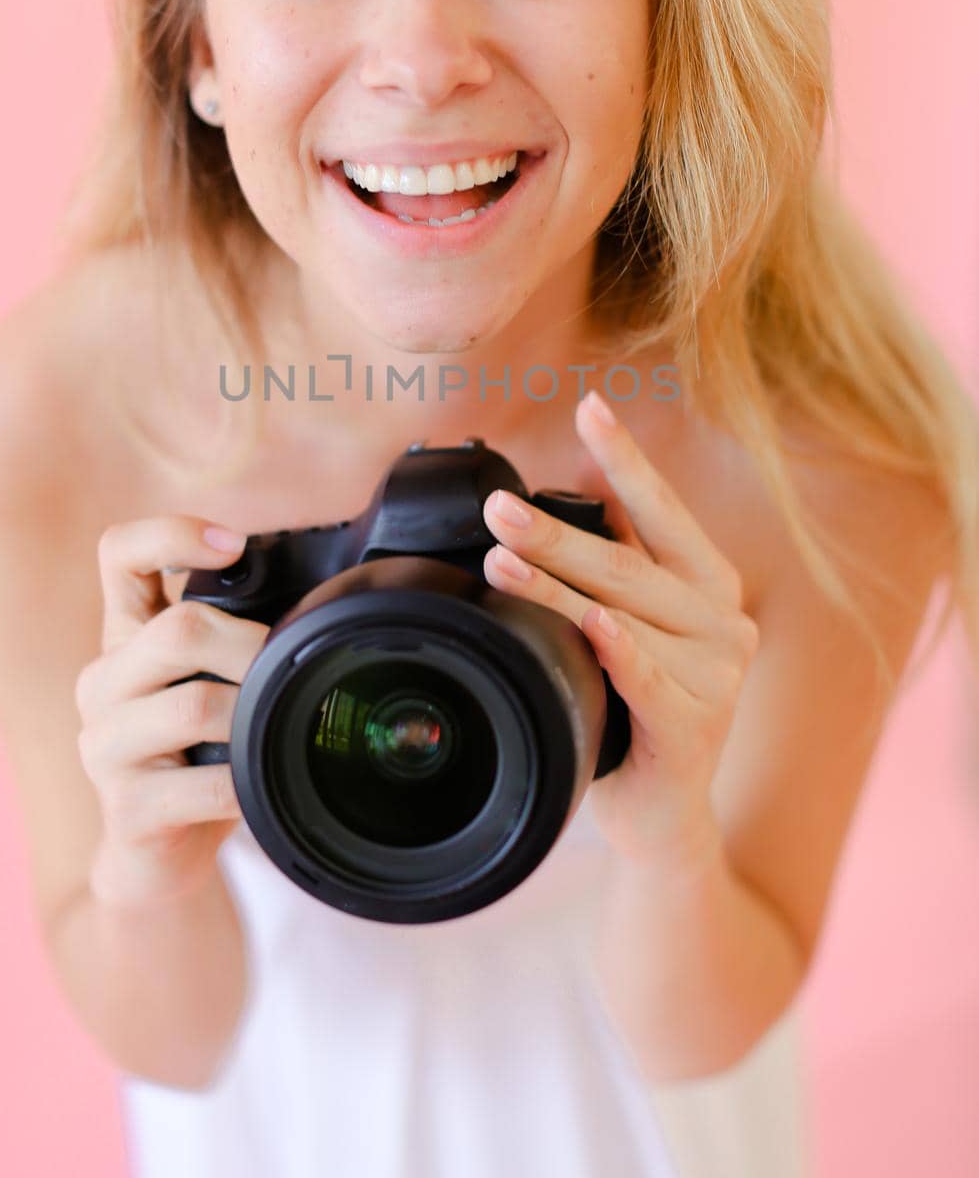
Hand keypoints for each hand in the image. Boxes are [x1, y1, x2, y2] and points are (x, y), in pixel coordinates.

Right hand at [76, 516, 267, 908]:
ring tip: (277, 729)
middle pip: (176, 630)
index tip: (234, 544)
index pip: (120, 554)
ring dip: (253, 716)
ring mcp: (104, 745)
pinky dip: (245, 783)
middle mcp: (102, 681)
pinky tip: (261, 787)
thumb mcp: (208, 681)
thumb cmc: (197, 755)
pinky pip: (200, 784)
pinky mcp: (125, 808)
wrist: (155, 856)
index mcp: (125, 637)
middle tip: (288, 669)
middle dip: (251, 646)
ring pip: (193, 705)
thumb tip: (326, 601)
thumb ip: (234, 638)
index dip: (172, 534)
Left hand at [481, 390, 759, 865]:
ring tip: (498, 565)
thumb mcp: (634, 621)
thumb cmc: (636, 705)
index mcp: (708, 583)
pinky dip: (616, 652)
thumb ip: (619, 559)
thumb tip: (574, 481)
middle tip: (498, 507)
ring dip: (554, 590)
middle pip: (627, 565)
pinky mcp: (696, 729)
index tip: (590, 408)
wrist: (662, 813)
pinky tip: (590, 628)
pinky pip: (648, 681)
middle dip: (555, 533)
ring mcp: (718, 676)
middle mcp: (724, 622)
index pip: (663, 510)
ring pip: (623, 619)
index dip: (625, 458)